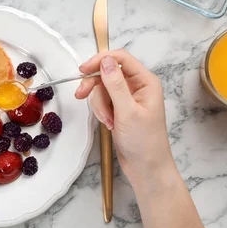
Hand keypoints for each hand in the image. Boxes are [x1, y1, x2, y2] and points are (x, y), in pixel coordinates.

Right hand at [75, 50, 174, 186]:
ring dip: (99, 104)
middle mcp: (137, 86)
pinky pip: (103, 101)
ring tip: (108, 121)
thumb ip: (115, 84)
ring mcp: (127, 98)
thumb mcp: (127, 111)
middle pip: (107, 72)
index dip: (100, 60)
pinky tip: (108, 124)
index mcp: (145, 81)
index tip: (82, 70)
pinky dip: (101, 111)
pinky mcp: (119, 108)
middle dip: (94, 86)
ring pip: (102, 88)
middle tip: (80, 95)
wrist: (146, 168)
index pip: (120, 58)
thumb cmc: (144, 141)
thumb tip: (105, 60)